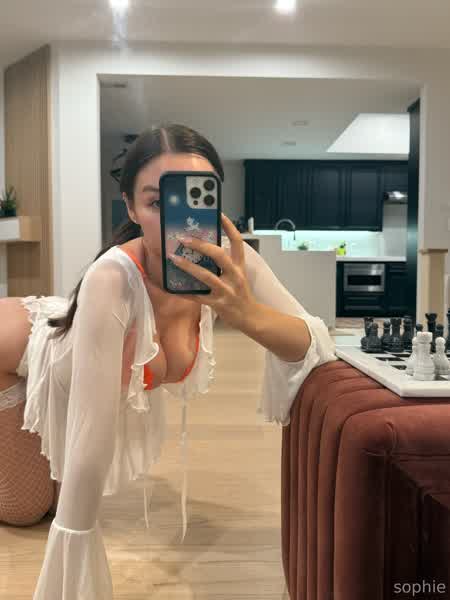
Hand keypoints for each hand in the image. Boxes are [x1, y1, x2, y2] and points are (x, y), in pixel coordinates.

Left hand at [169, 213, 258, 329]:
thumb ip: (225, 264)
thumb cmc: (241, 293)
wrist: (250, 317)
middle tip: (184, 238)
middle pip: (219, 255)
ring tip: (174, 258)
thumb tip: (203, 250)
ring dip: (188, 266)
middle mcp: (235, 275)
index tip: (219, 214)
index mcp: (240, 266)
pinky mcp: (218, 304)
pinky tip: (172, 287)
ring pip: (206, 275)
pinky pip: (198, 296)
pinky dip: (184, 291)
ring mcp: (226, 290)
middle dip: (201, 245)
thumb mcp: (238, 275)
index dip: (229, 227)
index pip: (237, 241)